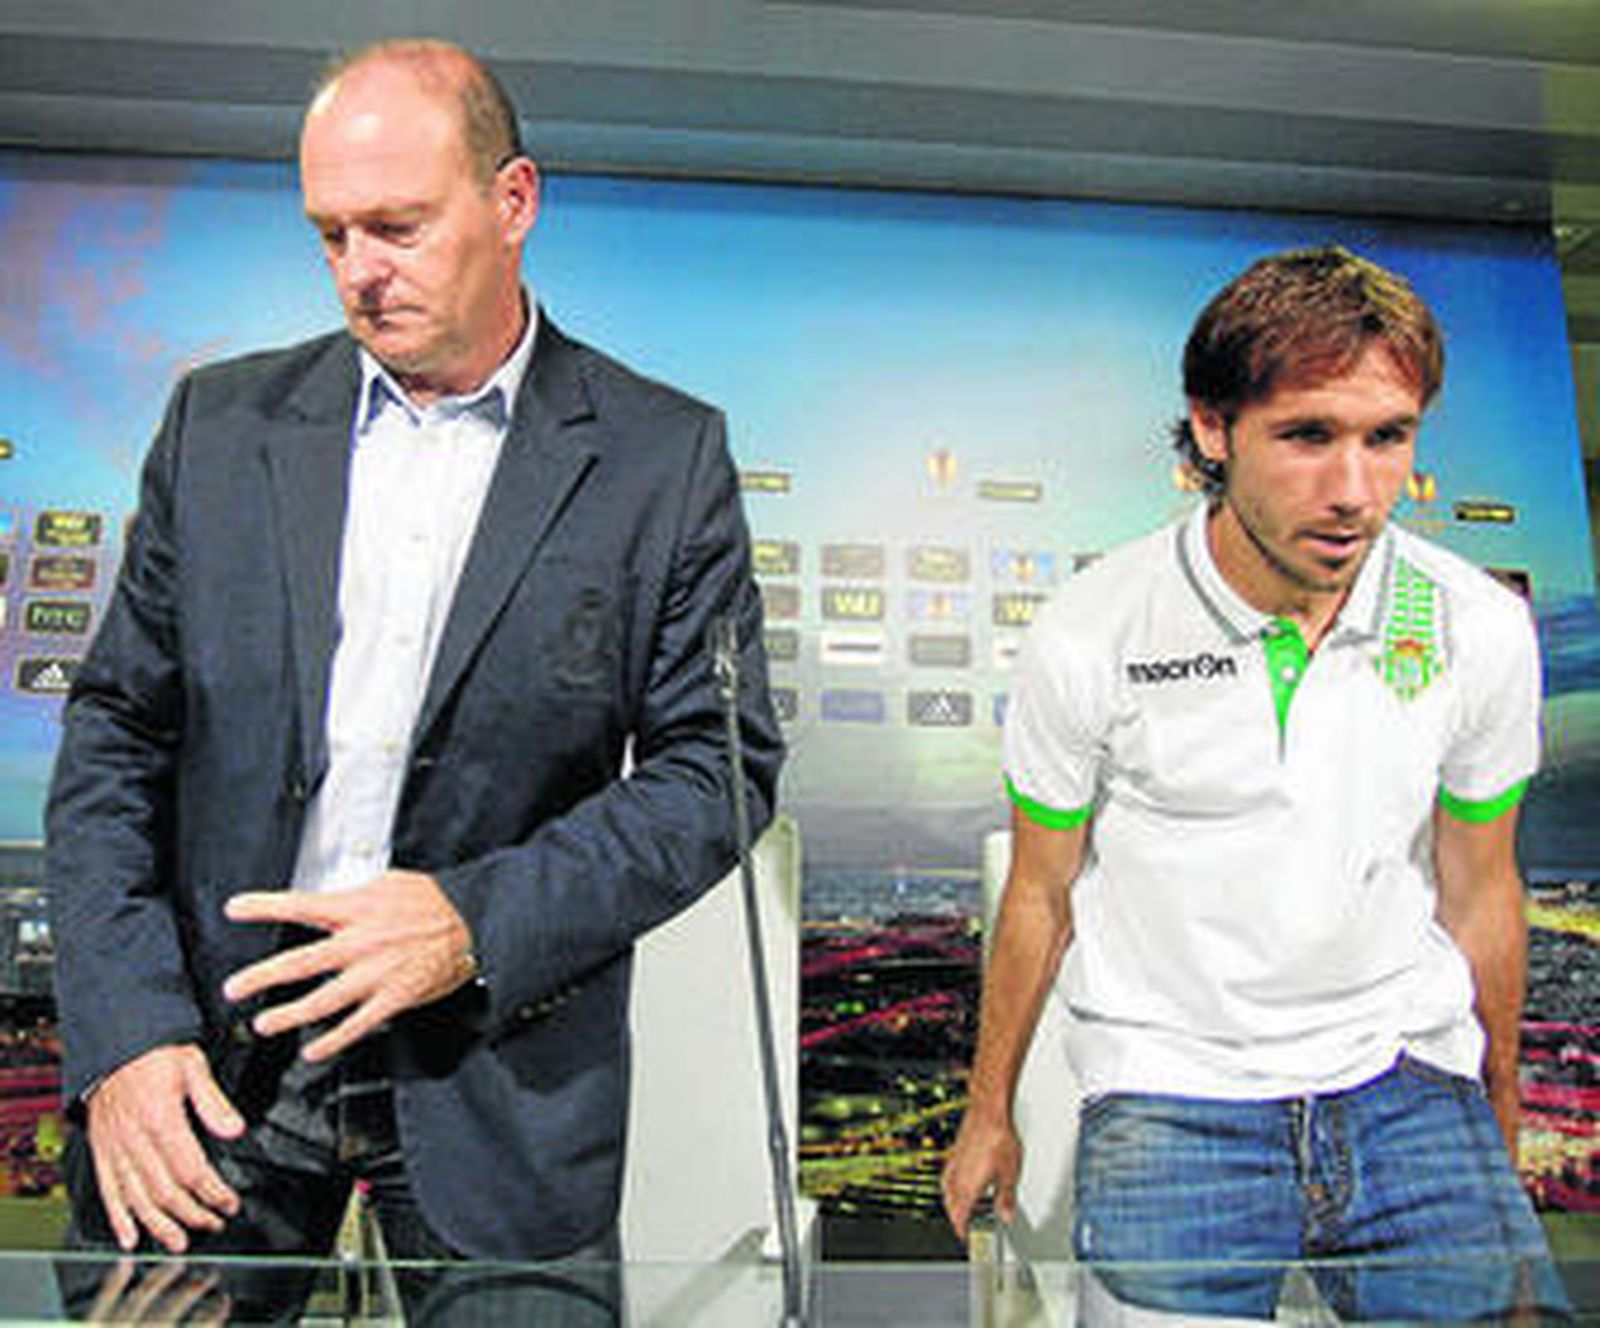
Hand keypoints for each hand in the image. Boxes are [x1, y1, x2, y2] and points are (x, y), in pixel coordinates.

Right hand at [85, 1046, 243, 1253]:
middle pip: (165, 1191)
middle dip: (192, 1214)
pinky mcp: (101, 1151)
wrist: (113, 1046)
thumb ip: (214, 1102)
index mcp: (160, 1119)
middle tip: (213, 1224)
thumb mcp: (193, 1065)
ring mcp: (114, 1148)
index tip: (229, 1202)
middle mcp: (134, 1139)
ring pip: (136, 1198)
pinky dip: (117, 1218)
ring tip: (179, 1242)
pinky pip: (108, 1191)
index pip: (190, 1169)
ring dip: (159, 1225)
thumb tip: (236, 1130)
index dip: (212, 1192)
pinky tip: (129, 1238)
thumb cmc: (155, 1054)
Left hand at [85, 1257, 230, 1324]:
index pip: (198, 1327)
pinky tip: (126, 1261)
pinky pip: (104, 1300)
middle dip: (195, 1288)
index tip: (226, 1301)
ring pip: (143, 1296)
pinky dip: (116, 1280)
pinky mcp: (90, 1326)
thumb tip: (212, 1324)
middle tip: (210, 1275)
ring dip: (163, 1277)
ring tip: (178, 1261)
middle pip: (173, 1307)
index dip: (214, 1314)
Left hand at [223, 869, 476, 1062]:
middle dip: (262, 977)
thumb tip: (330, 894)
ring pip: (323, 1001)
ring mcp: (377, 974)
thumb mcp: (389, 882)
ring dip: (288, 1015)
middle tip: (234, 988)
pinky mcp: (395, 998)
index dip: (264, 907)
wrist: (475, 921)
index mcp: (357, 909)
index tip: (235, 909)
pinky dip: (332, 1041)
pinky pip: (357, 1026)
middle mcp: (361, 942)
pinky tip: (313, 1050)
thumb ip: (354, 892)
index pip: (301, 905)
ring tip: (264, 1023)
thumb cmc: (434, 901)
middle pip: (301, 962)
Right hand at [941, 1109, 1020, 1241]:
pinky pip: (946, 1174)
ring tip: (955, 1207)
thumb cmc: (998, 1137)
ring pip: (945, 1189)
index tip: (964, 1235)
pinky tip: (953, 1180)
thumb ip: (1006, 1197)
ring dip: (950, 1202)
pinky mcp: (954, 1151)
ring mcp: (954, 1163)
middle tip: (961, 1225)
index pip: (961, 1214)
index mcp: (970, 1187)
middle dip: (955, 1217)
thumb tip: (1006, 1216)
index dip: (962, 1228)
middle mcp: (958, 1177)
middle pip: (951, 1204)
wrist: (988, 1111)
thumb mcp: (1009, 1173)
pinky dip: (947, 1184)